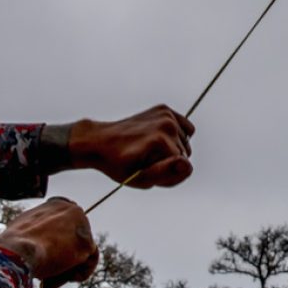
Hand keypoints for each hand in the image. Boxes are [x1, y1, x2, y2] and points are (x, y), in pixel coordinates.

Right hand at [0, 197, 98, 287]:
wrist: (15, 252)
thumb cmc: (11, 245)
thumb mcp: (22, 230)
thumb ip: (37, 229)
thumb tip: (36, 239)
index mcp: (58, 204)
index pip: (67, 221)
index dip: (60, 240)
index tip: (51, 252)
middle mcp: (73, 210)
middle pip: (73, 239)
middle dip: (62, 256)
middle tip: (46, 269)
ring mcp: (82, 226)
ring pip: (79, 252)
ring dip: (65, 269)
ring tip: (46, 278)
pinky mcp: (87, 244)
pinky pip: (87, 263)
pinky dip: (76, 275)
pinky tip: (60, 280)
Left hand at [68, 104, 194, 188]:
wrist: (100, 141)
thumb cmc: (119, 164)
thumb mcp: (140, 178)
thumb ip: (167, 174)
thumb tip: (187, 165)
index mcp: (160, 140)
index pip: (183, 167)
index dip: (168, 174)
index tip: (148, 170)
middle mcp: (166, 124)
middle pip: (185, 154)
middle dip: (170, 161)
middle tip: (147, 161)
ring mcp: (166, 114)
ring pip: (186, 143)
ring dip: (172, 149)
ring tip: (149, 150)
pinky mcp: (165, 109)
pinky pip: (187, 128)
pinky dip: (178, 136)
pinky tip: (160, 139)